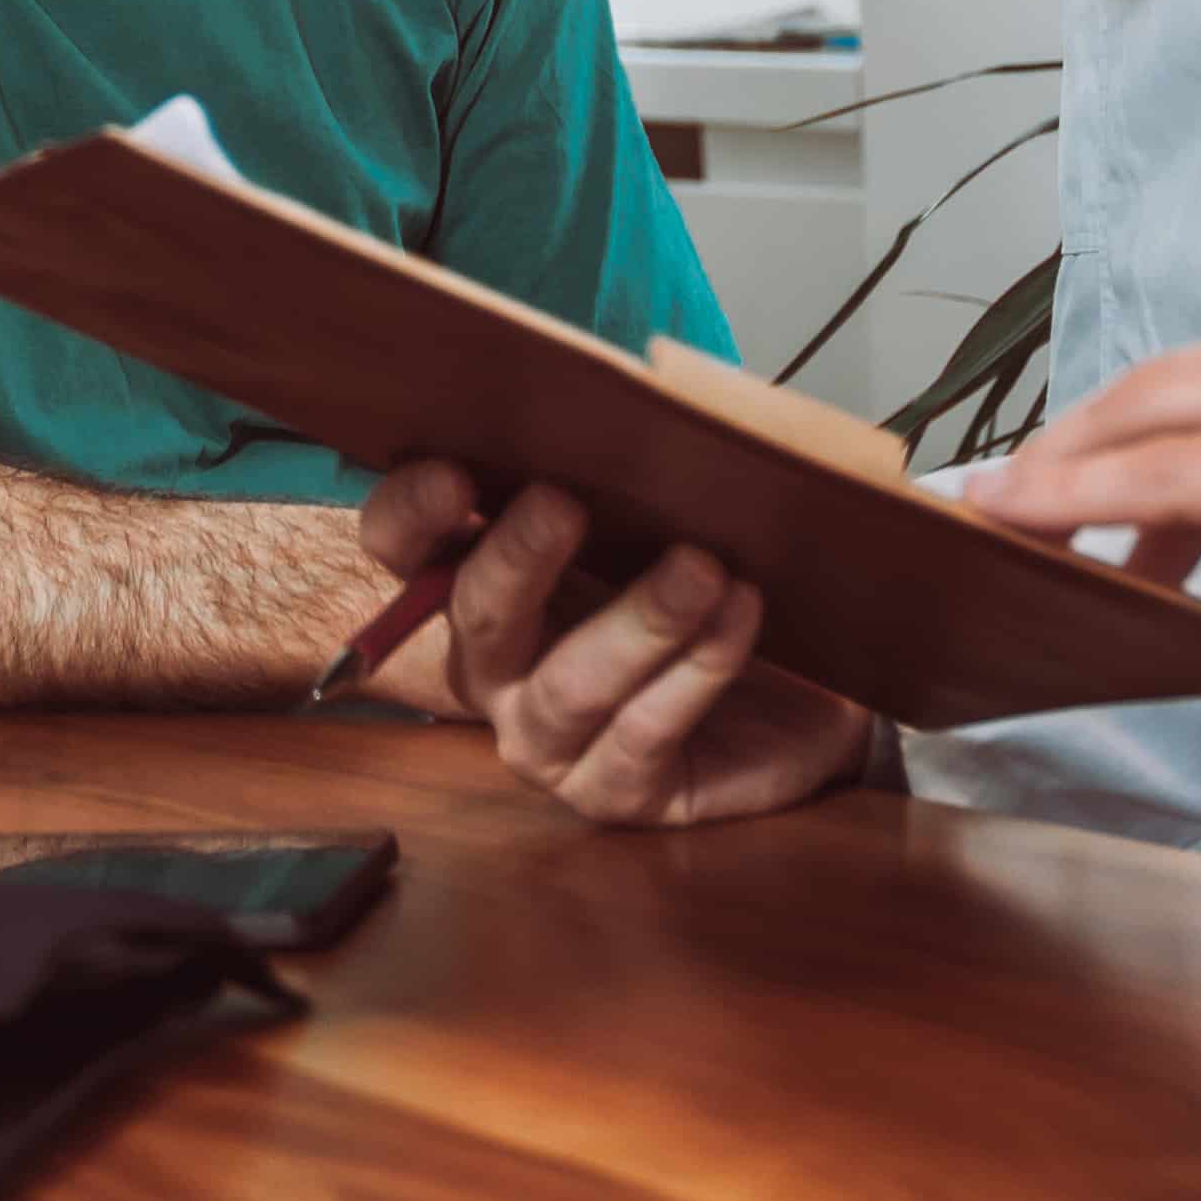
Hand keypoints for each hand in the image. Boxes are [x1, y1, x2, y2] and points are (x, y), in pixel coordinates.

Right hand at [365, 463, 870, 828]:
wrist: (799, 689)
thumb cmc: (707, 582)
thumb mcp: (660, 516)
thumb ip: (618, 470)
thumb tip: (624, 408)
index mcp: (478, 577)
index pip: (402, 543)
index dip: (413, 510)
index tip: (456, 474)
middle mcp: (495, 666)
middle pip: (476, 613)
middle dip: (517, 557)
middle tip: (565, 505)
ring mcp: (548, 738)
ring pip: (570, 685)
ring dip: (639, 621)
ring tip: (704, 568)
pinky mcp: (615, 792)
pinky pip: (645, 734)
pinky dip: (696, 671)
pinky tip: (740, 615)